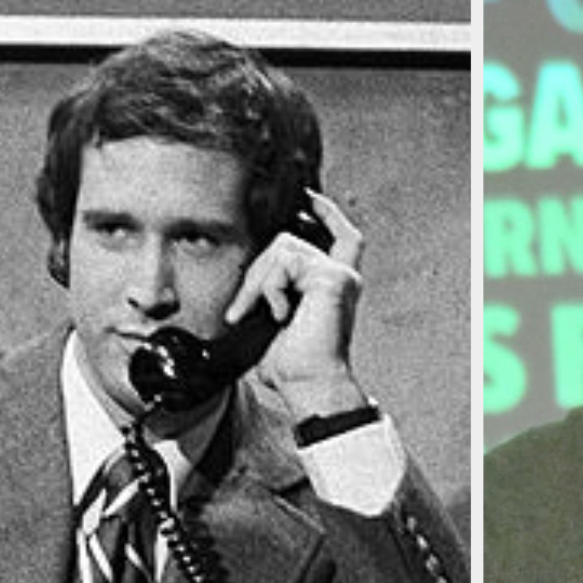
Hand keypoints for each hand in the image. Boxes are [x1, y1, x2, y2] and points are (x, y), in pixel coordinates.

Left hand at [224, 190, 367, 418]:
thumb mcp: (271, 320)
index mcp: (331, 284)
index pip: (341, 234)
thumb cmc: (290, 363)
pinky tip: (277, 313)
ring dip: (258, 281)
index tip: (304, 197)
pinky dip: (270, 287)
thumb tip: (240, 286)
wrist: (309, 385)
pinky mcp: (335, 278)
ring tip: (258, 313)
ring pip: (283, 247)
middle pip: (291, 238)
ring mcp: (341, 274)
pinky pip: (286, 261)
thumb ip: (268, 292)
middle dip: (258, 268)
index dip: (325, 211)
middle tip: (244, 307)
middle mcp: (342, 275)